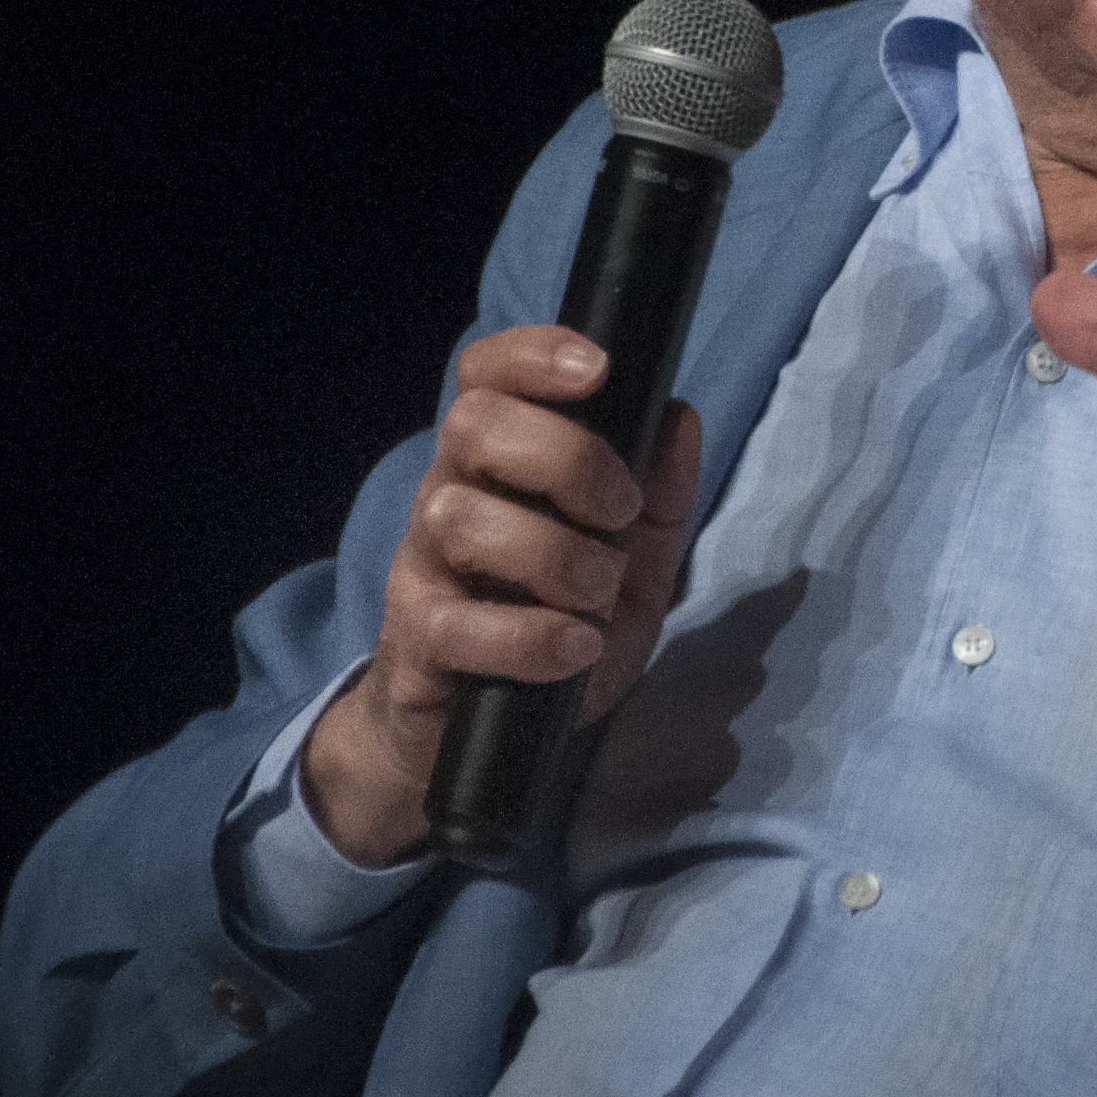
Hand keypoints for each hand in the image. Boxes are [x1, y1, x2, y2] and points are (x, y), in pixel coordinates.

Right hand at [301, 329, 703, 866]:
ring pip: (460, 518)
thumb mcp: (636, 566)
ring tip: (598, 597)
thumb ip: (663, 499)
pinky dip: (531, 637)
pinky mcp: (417, 643)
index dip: (531, 355)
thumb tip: (679, 417)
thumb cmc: (560, 628)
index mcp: (497, 465)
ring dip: (554, 557)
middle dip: (565, 457)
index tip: (596, 369)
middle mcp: (449, 499)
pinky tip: (576, 649)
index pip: (485, 375)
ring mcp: (424, 570)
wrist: (490, 741)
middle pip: (473, 426)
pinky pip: (458, 624)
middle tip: (621, 512)